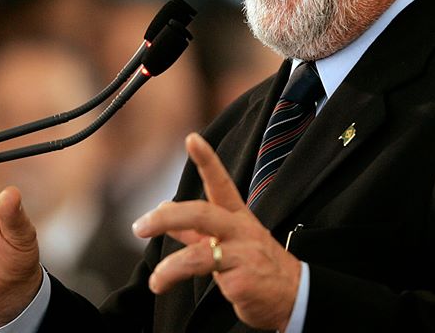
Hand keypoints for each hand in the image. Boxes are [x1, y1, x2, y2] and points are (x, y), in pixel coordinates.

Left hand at [132, 133, 301, 331]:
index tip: (192, 139)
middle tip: (140, 227)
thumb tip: (163, 209)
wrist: (293, 295)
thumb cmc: (256, 265)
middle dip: (167, 218)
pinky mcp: (243, 280)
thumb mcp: (227, 241)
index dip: (207, 160)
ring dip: (170, 268)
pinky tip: (179, 290)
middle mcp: (241, 230)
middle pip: (201, 215)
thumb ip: (194, 228)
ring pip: (199, 255)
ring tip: (157, 281)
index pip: (221, 183)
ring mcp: (244, 254)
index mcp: (237, 216)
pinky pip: (210, 281)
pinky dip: (186, 285)